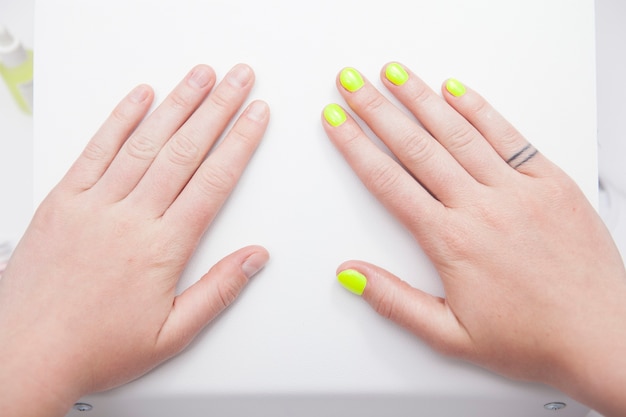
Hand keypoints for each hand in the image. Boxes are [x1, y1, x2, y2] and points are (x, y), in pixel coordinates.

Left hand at [0, 64, 269, 416]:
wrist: (24, 356)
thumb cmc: (94, 349)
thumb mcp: (171, 335)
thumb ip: (218, 291)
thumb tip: (255, 258)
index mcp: (161, 248)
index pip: (213, 182)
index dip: (240, 143)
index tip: (256, 115)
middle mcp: (130, 217)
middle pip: (185, 151)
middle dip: (218, 109)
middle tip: (238, 79)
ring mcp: (94, 204)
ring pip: (145, 142)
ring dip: (177, 104)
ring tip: (200, 77)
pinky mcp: (63, 201)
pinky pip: (96, 150)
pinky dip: (120, 119)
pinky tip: (139, 97)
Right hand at [322, 63, 625, 416]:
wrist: (603, 337)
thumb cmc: (533, 339)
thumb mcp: (449, 335)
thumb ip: (394, 301)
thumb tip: (352, 275)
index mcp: (452, 241)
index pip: (389, 182)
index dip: (356, 147)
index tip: (337, 123)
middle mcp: (482, 207)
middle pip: (415, 147)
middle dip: (377, 109)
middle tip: (353, 83)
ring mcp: (517, 190)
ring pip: (457, 132)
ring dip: (421, 98)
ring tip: (395, 74)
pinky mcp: (550, 183)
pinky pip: (508, 136)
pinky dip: (480, 110)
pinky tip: (457, 91)